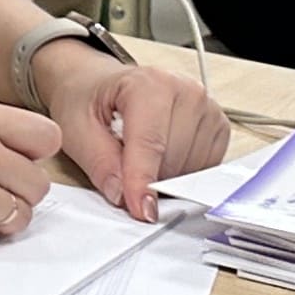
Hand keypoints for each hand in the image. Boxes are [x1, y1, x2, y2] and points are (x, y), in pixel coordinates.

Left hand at [34, 44, 229, 217]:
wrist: (99, 83)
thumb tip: (122, 196)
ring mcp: (207, 108)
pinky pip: (206, 167)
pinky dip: (183, 173)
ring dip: (165, 177)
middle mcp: (187, 91)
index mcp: (149, 84)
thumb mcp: (76, 129)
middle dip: (148, 180)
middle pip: (175, 159)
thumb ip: (100, 163)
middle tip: (120, 169)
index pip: (151, 144)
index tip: (141, 211)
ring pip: (193, 168)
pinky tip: (161, 158)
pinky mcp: (218, 126)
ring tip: (138, 156)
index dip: (144, 182)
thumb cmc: (88, 99)